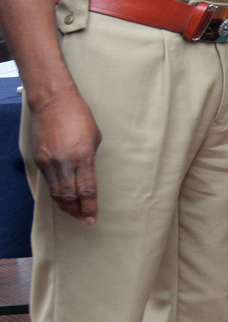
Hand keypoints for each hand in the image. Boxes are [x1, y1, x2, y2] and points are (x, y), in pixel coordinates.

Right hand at [29, 88, 101, 222]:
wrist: (53, 103)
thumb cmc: (79, 116)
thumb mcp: (94, 137)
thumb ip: (90, 158)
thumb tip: (86, 173)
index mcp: (83, 157)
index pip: (86, 190)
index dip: (89, 207)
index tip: (92, 218)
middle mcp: (64, 163)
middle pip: (69, 196)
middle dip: (77, 211)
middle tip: (83, 219)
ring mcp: (49, 162)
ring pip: (56, 193)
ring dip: (65, 205)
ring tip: (74, 213)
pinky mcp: (39, 160)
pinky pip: (49, 183)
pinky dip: (56, 193)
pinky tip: (62, 198)